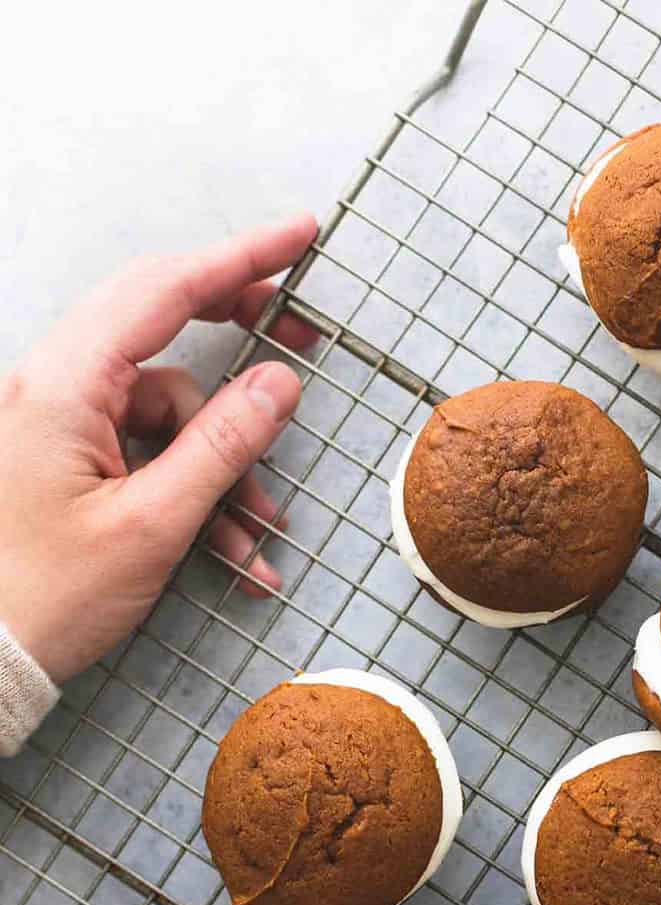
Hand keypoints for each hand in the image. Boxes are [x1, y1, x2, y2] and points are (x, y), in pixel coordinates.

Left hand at [0, 214, 319, 686]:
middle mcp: (55, 385)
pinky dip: (193, 491)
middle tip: (300, 339)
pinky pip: (147, 452)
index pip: (165, 290)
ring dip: (222, 464)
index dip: (240, 259)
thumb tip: (277, 385)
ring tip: (256, 531)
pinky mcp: (66, 457)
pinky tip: (228, 551)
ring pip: (167, 410)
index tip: (299, 237)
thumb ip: (222, 445)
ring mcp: (59, 420)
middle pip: (163, 328)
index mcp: (65, 384)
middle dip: (237, 339)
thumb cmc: (44, 597)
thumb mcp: (153, 525)